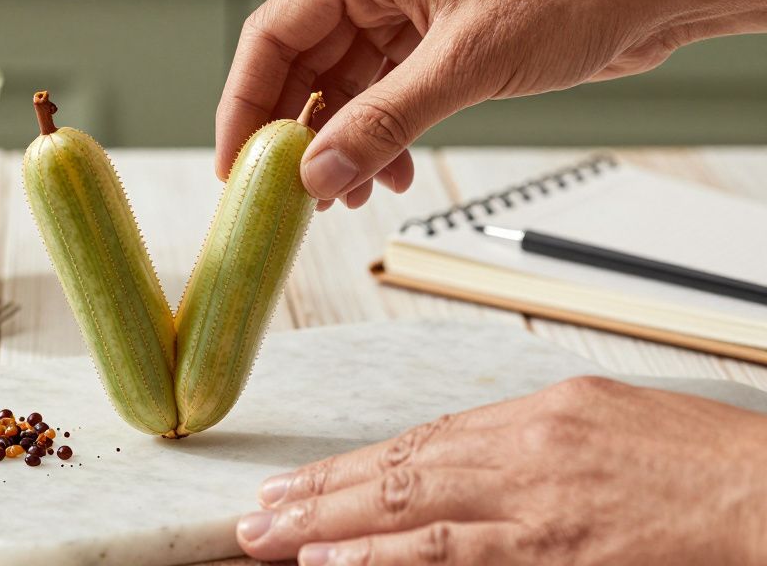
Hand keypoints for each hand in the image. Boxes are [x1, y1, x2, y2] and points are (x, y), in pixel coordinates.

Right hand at [216, 0, 766, 207]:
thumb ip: (384, 123)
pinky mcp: (435, 42)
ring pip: (343, 88)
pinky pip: (383, 97)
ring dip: (341, 145)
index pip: (274, 34)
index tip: (235, 163)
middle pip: (301, 65)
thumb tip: (317, 174)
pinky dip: (381, 138)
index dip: (245, 102)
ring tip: (347, 195)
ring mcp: (405, 13)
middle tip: (285, 193)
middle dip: (295, 133)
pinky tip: (394, 173)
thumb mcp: (466, 64)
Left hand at [236, 376, 766, 564]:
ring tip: (271, 537)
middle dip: (319, 494)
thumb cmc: (704, 464)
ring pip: (407, 508)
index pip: (420, 441)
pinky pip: (453, 554)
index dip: (353, 465)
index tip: (302, 482)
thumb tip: (463, 458)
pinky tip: (335, 563)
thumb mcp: (606, 422)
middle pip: (397, 469)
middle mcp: (525, 449)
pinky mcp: (556, 550)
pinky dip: (386, 559)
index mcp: (539, 412)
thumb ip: (530, 440)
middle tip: (257, 514)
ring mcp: (536, 502)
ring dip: (329, 526)